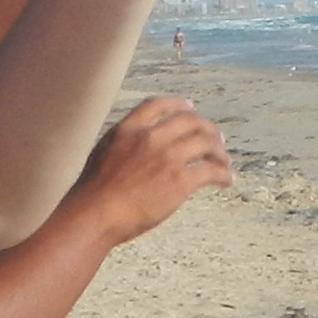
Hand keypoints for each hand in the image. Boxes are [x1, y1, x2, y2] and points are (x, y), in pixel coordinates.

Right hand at [61, 92, 231, 242]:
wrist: (95, 214)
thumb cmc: (92, 194)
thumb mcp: (102, 154)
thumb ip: (123, 146)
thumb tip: (136, 151)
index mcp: (128, 130)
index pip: (158, 106)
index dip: (178, 104)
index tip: (190, 107)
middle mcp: (151, 137)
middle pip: (190, 122)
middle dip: (208, 129)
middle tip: (217, 139)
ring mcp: (168, 157)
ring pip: (206, 143)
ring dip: (219, 152)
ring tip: (224, 162)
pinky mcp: (180, 180)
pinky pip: (211, 171)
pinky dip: (223, 175)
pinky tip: (226, 181)